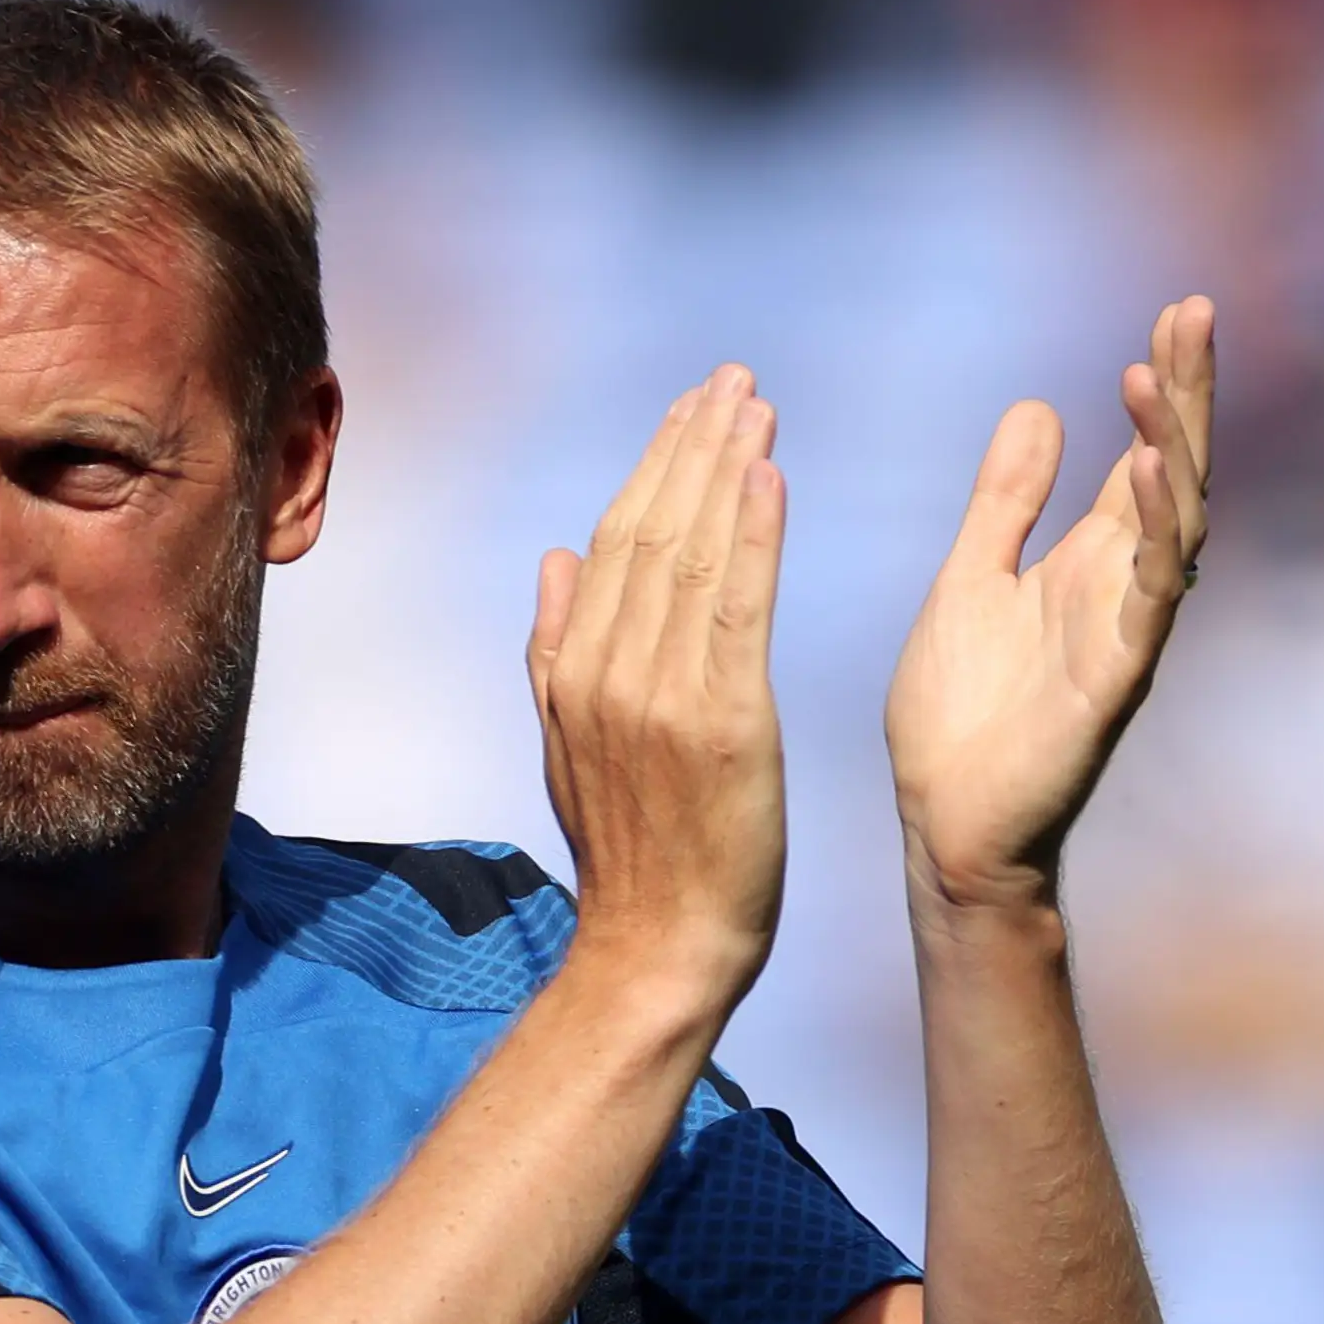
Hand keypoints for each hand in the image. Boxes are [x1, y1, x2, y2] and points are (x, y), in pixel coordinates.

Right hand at [528, 364, 788, 1003]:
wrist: (659, 944)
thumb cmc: (631, 853)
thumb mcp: (568, 745)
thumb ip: (555, 649)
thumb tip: (555, 557)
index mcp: (575, 671)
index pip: (614, 542)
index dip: (656, 465)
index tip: (691, 407)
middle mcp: (609, 672)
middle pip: (651, 532)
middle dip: (693, 446)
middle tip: (732, 378)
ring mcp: (662, 697)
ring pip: (691, 557)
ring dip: (726, 470)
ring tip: (756, 406)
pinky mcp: (725, 724)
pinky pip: (738, 612)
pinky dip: (751, 538)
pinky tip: (768, 479)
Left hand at [886, 298, 1215, 911]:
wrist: (944, 821)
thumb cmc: (961, 714)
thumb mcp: (971, 577)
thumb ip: (1007, 502)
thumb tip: (1040, 408)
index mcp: (1087, 561)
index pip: (1140, 456)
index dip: (1160, 388)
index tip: (1175, 312)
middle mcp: (1120, 586)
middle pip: (1173, 470)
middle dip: (1185, 393)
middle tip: (1194, 309)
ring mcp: (1124, 630)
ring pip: (1175, 523)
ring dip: (1171, 446)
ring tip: (1158, 369)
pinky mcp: (1115, 677)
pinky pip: (1151, 594)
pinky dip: (1157, 531)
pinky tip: (1152, 469)